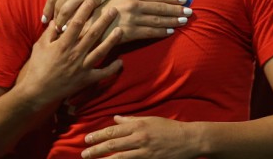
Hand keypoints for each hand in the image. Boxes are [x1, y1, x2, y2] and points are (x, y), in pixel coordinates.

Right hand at [15, 0, 123, 107]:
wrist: (37, 90)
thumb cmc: (38, 66)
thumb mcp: (40, 46)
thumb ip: (50, 32)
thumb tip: (57, 19)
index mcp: (63, 45)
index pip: (76, 24)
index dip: (84, 12)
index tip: (91, 1)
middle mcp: (75, 54)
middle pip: (92, 35)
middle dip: (104, 21)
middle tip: (114, 10)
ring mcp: (82, 67)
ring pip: (100, 51)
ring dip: (112, 40)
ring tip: (121, 30)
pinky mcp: (86, 79)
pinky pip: (102, 74)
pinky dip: (112, 69)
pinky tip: (121, 62)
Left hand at [42, 0, 141, 27]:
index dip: (47, 10)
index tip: (44, 19)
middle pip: (59, 7)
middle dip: (55, 19)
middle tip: (53, 27)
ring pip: (68, 13)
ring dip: (63, 23)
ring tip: (61, 30)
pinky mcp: (93, 1)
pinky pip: (81, 14)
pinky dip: (76, 22)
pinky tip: (74, 28)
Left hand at [82, 115, 198, 158]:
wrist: (189, 139)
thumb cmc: (169, 128)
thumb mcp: (149, 120)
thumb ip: (131, 120)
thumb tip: (115, 119)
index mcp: (138, 125)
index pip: (112, 131)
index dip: (98, 135)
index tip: (86, 139)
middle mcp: (139, 137)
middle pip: (113, 144)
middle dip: (96, 149)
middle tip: (84, 153)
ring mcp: (144, 150)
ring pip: (119, 156)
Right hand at [104, 0, 189, 42]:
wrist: (91, 23)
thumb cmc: (107, 6)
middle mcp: (134, 5)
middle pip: (160, 8)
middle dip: (176, 9)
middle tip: (189, 11)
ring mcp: (133, 19)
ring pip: (158, 20)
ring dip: (173, 20)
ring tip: (184, 20)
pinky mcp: (130, 32)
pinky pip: (150, 32)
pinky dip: (161, 32)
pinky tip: (171, 31)